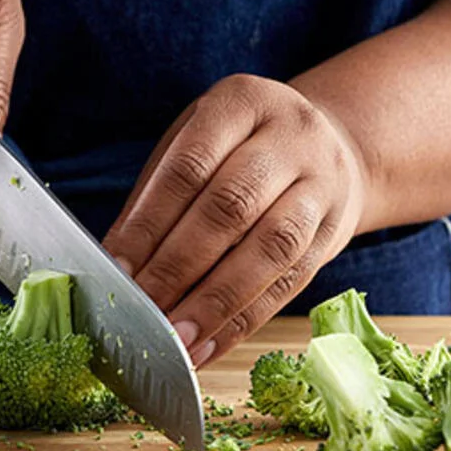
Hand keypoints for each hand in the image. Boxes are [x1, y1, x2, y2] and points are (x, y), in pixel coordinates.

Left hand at [103, 74, 368, 366]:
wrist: (332, 145)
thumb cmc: (239, 146)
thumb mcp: (195, 141)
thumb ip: (156, 194)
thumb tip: (114, 260)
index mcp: (243, 102)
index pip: (190, 166)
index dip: (151, 221)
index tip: (117, 267)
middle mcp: (292, 136)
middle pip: (232, 206)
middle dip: (179, 265)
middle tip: (141, 308)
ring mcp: (323, 183)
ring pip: (271, 248)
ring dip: (217, 302)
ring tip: (176, 339)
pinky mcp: (336, 232)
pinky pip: (291, 284)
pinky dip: (244, 322)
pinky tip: (209, 347)